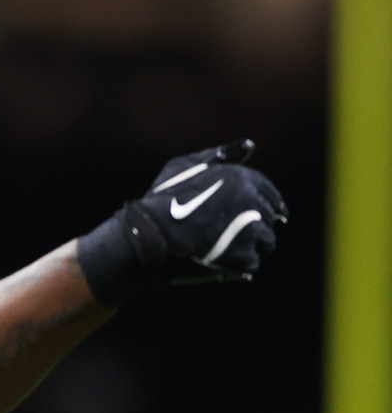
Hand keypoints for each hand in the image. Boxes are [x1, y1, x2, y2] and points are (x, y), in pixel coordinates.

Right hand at [77, 140, 287, 304]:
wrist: (143, 237)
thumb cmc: (158, 202)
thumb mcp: (183, 167)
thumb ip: (218, 155)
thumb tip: (249, 145)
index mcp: (242, 179)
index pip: (269, 195)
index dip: (263, 207)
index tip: (255, 218)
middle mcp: (252, 202)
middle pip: (270, 219)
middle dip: (255, 228)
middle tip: (233, 239)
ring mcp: (250, 231)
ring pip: (266, 242)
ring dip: (250, 248)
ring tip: (225, 253)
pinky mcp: (243, 257)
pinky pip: (252, 263)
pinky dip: (239, 267)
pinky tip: (220, 265)